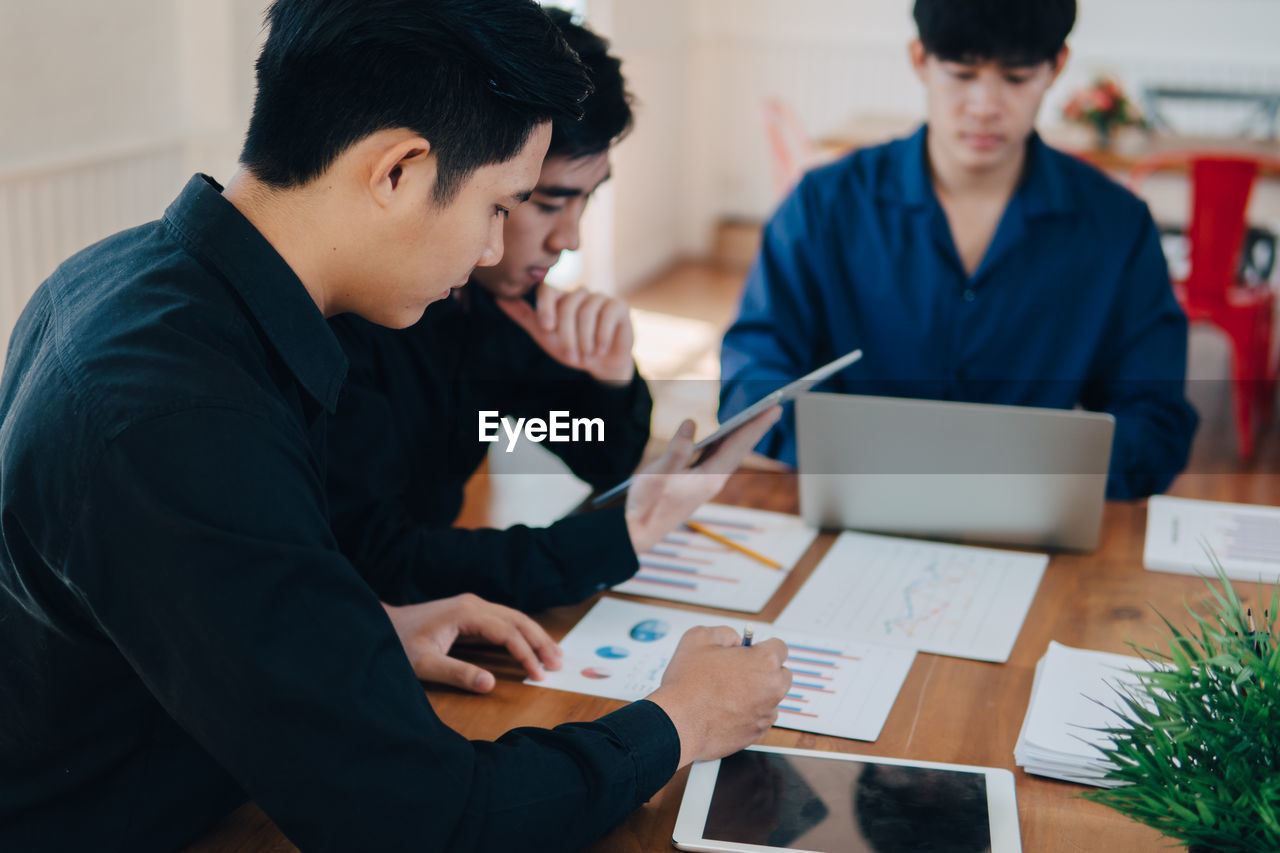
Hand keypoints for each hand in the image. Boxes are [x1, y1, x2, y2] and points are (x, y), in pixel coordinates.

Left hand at [380, 594, 562, 692]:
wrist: (382, 625)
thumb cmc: (399, 644)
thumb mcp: (425, 664)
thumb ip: (458, 674)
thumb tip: (491, 685)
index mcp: (467, 612)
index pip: (507, 632)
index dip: (526, 654)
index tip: (540, 675)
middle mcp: (474, 604)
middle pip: (518, 620)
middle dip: (540, 642)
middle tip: (559, 665)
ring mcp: (473, 605)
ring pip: (514, 617)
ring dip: (535, 636)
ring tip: (555, 656)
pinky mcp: (471, 611)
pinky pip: (505, 620)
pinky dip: (522, 632)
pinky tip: (532, 644)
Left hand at [495, 283, 635, 384]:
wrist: (601, 364)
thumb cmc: (573, 348)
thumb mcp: (544, 335)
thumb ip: (525, 316)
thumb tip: (499, 298)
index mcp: (560, 298)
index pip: (547, 289)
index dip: (545, 307)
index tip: (546, 329)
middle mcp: (579, 293)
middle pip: (568, 304)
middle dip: (567, 334)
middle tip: (571, 355)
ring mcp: (600, 297)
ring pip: (588, 311)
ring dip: (585, 338)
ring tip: (586, 355)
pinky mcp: (618, 305)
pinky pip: (608, 314)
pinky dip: (602, 335)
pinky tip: (600, 348)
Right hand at [624, 407, 781, 553]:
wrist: (639, 532)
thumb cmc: (647, 504)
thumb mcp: (660, 473)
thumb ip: (678, 448)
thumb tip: (691, 422)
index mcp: (710, 478)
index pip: (738, 445)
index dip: (756, 424)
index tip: (774, 408)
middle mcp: (713, 481)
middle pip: (739, 449)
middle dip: (755, 427)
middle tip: (773, 408)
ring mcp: (705, 484)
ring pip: (728, 454)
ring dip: (741, 435)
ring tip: (754, 417)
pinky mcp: (695, 485)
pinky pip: (716, 459)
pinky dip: (724, 444)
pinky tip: (723, 435)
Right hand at [646, 626, 791, 766]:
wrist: (678, 722)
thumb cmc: (688, 684)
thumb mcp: (699, 637)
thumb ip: (724, 633)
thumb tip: (734, 641)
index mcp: (764, 661)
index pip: (779, 647)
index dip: (761, 647)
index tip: (750, 651)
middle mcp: (772, 688)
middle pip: (781, 674)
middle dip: (765, 671)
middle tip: (739, 671)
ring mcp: (766, 713)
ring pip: (771, 698)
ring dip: (757, 693)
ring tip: (728, 692)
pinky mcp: (757, 733)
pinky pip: (760, 718)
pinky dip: (749, 713)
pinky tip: (727, 709)